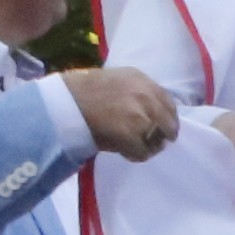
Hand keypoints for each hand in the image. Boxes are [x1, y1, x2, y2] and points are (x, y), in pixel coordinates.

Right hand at [67, 66, 185, 158]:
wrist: (64, 102)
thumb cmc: (84, 92)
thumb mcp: (116, 81)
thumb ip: (138, 92)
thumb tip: (156, 112)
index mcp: (141, 79)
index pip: (170, 103)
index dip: (166, 119)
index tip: (160, 128)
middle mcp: (145, 94)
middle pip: (170, 124)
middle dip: (161, 136)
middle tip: (149, 143)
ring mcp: (139, 114)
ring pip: (158, 141)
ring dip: (147, 146)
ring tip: (131, 145)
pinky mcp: (131, 133)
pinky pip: (143, 153)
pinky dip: (134, 155)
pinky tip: (123, 150)